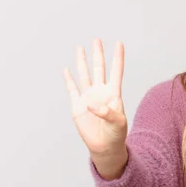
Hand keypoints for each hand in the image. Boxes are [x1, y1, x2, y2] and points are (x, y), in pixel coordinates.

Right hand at [63, 39, 127, 163]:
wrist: (105, 146)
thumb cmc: (116, 134)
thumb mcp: (118, 123)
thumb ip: (107, 112)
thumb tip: (91, 104)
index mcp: (113, 93)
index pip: (116, 71)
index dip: (118, 57)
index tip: (119, 43)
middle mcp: (100, 92)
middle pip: (99, 69)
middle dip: (98, 54)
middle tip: (96, 40)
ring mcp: (88, 97)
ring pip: (85, 75)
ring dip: (82, 62)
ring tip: (80, 48)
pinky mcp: (78, 106)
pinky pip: (72, 89)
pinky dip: (69, 80)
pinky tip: (66, 70)